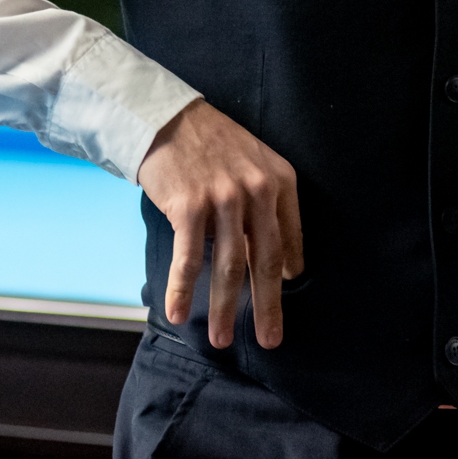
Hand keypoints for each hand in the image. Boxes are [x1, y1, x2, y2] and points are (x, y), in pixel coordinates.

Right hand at [136, 99, 304, 350]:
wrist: (168, 119)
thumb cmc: (213, 145)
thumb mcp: (255, 164)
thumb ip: (268, 205)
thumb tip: (279, 262)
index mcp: (280, 181)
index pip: (290, 239)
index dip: (286, 276)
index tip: (284, 299)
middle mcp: (257, 190)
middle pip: (266, 261)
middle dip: (268, 307)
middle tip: (270, 340)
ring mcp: (224, 199)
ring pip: (228, 267)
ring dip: (222, 309)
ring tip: (220, 338)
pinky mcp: (189, 207)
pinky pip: (188, 259)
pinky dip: (181, 290)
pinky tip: (176, 312)